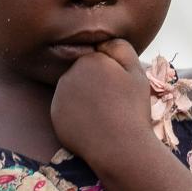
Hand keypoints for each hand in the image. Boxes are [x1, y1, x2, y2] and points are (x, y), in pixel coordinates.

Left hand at [50, 38, 153, 164]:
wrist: (120, 147)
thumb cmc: (132, 108)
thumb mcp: (137, 72)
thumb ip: (120, 48)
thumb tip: (103, 42)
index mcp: (88, 59)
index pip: (97, 59)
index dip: (111, 73)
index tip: (120, 88)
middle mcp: (68, 74)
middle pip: (83, 74)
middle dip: (95, 83)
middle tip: (112, 102)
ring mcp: (59, 96)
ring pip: (74, 91)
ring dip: (85, 98)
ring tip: (103, 114)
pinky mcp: (54, 116)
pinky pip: (66, 109)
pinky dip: (77, 115)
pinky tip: (92, 125)